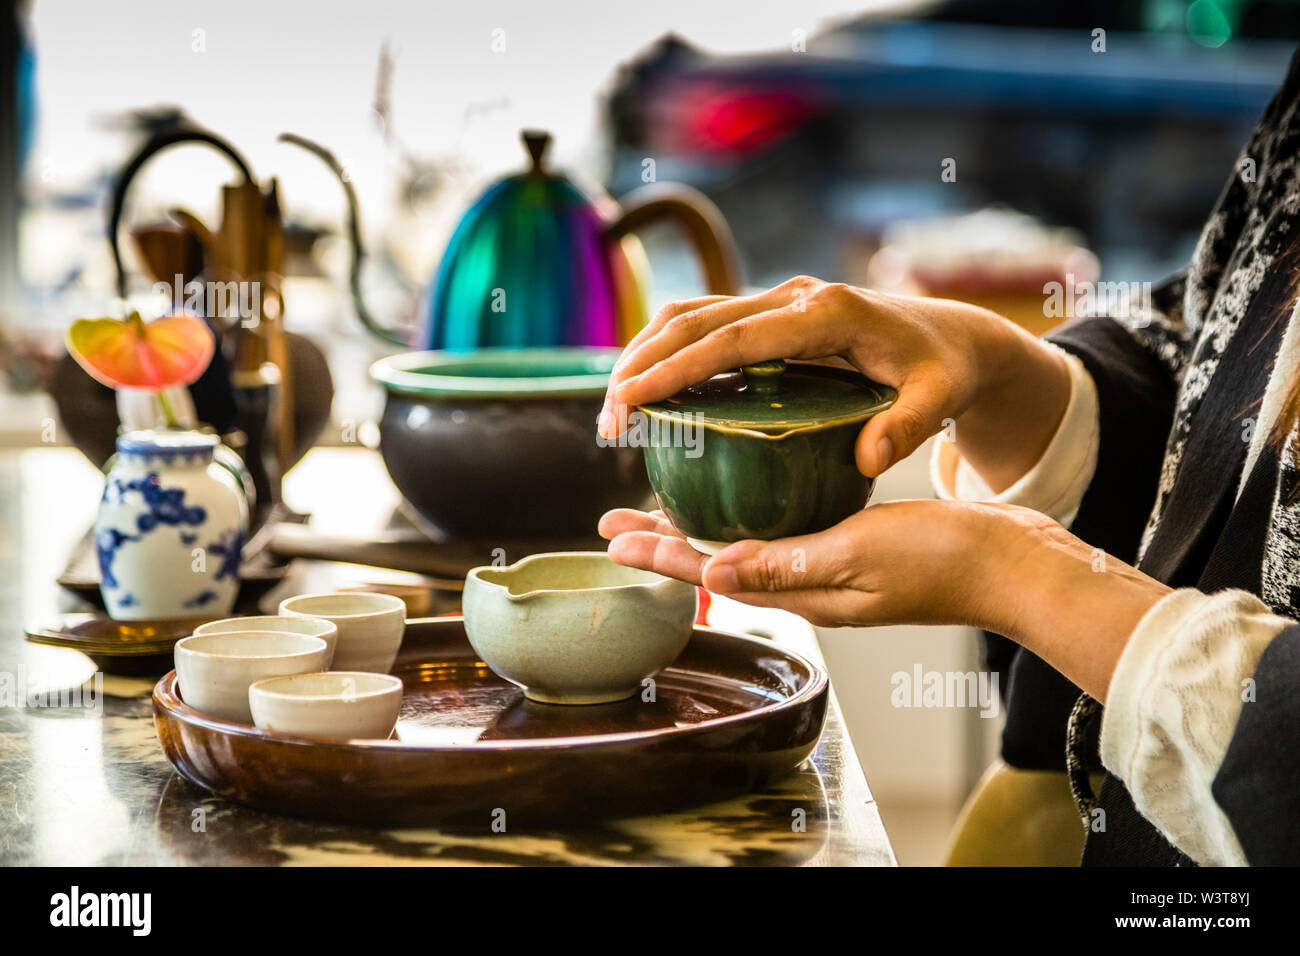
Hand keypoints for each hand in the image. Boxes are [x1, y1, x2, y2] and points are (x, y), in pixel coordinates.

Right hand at [598, 276, 1069, 488]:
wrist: (952, 334)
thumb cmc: (943, 370)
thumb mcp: (939, 398)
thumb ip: (911, 426)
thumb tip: (869, 459)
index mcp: (824, 312)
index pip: (735, 336)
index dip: (678, 364)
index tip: (632, 396)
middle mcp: (792, 297)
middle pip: (695, 319)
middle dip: (642, 363)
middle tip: (609, 418)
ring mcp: (777, 301)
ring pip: (690, 317)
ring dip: (645, 356)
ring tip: (615, 412)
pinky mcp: (769, 316)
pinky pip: (706, 328)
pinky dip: (668, 355)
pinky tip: (649, 396)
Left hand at [599, 499, 1038, 629]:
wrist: (1011, 563)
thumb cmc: (944, 560)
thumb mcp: (858, 554)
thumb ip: (786, 563)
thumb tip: (711, 572)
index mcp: (804, 591)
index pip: (714, 572)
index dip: (661, 555)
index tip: (613, 538)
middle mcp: (809, 585)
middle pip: (719, 562)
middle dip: (665, 544)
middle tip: (616, 524)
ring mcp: (831, 569)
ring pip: (747, 550)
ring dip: (700, 531)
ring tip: (660, 513)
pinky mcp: (853, 548)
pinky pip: (784, 536)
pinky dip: (750, 519)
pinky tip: (744, 500)